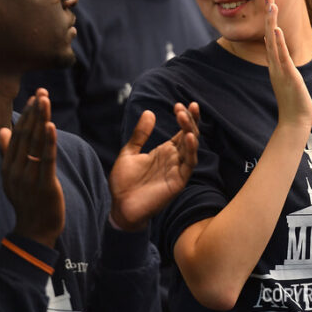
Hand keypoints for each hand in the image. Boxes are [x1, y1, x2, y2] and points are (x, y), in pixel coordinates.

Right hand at [0, 88, 64, 247]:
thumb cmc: (27, 201)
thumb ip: (8, 153)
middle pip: (25, 135)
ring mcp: (28, 177)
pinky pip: (46, 159)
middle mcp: (16, 170)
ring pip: (35, 144)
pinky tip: (50, 125)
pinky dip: (48, 142)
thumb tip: (3, 130)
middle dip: (34, 113)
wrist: (35, 231)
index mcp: (8, 166)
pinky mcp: (44, 184)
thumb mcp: (13, 176)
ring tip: (45, 101)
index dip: (26, 116)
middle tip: (41, 92)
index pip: (17, 135)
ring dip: (40, 120)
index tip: (34, 98)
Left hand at [109, 103, 198, 230]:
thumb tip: (149, 112)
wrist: (119, 207)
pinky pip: (189, 164)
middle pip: (190, 136)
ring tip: (184, 117)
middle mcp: (175, 159)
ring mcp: (177, 170)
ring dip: (191, 131)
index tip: (180, 104)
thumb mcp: (129, 153)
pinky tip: (189, 137)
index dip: (185, 117)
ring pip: (192, 148)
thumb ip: (140, 134)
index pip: (182, 131)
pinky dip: (192, 151)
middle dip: (190, 120)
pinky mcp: (178, 182)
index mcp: (166, 151)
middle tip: (185, 107)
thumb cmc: (124, 182)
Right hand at [264, 0, 311, 129]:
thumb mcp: (289, 78)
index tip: (270, 3)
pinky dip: (277, 42)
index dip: (270, 19)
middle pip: (269, 33)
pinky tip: (275, 29)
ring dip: (271, 22)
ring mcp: (279, 69)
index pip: (270, 37)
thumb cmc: (294, 102)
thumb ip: (284, 65)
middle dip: (269, 14)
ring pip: (273, 41)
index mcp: (276, 64)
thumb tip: (282, 55)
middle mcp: (274, 64)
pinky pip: (281, 56)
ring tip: (271, 4)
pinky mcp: (287, 75)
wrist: (295, 121)